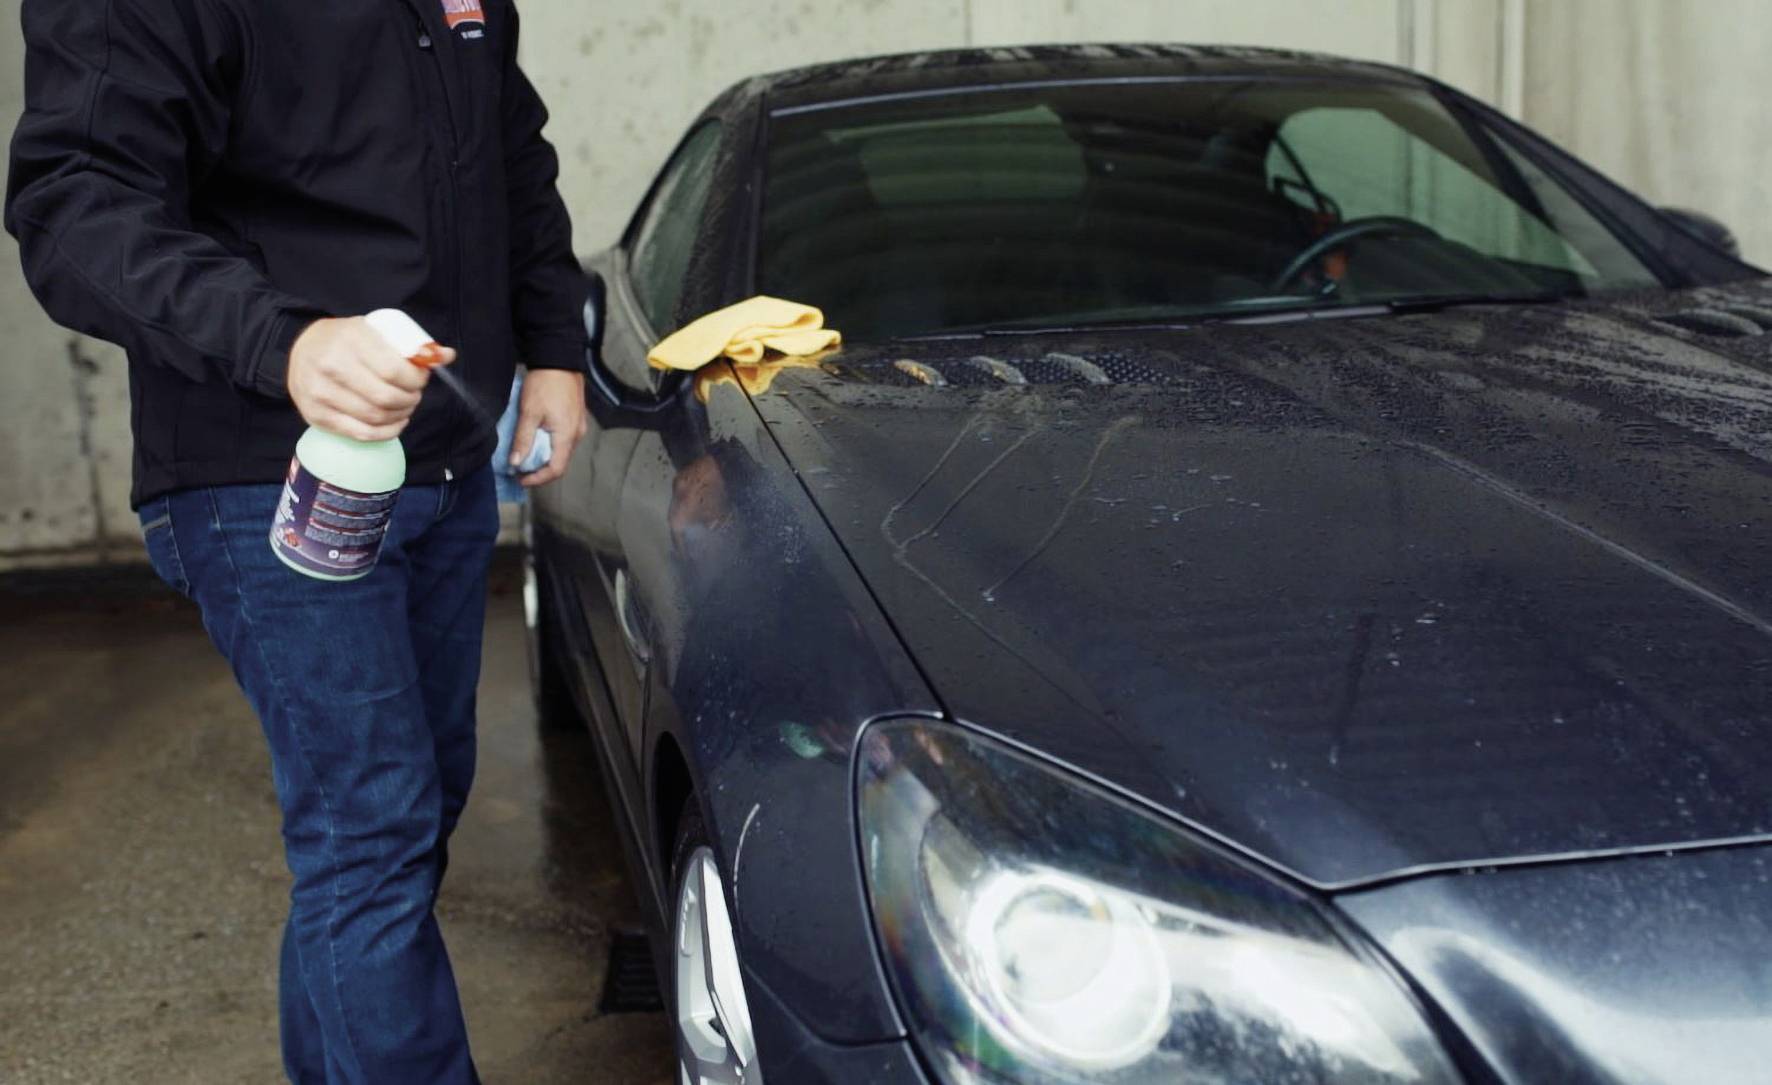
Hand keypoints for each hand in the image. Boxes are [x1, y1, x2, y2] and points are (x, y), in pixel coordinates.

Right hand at [287, 317, 454, 440]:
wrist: (300, 349)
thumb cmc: (346, 340)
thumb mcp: (375, 331)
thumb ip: (411, 343)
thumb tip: (448, 355)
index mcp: (349, 339)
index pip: (393, 370)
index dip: (416, 380)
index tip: (421, 379)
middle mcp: (331, 366)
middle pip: (386, 397)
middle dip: (410, 399)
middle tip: (414, 395)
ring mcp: (320, 392)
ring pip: (375, 417)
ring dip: (400, 416)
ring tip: (405, 407)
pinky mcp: (316, 415)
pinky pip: (360, 433)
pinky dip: (386, 433)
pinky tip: (395, 423)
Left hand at [511, 368, 587, 486]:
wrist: (559, 359)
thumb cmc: (545, 384)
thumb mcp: (529, 412)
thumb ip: (523, 440)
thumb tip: (516, 463)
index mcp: (567, 436)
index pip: (556, 469)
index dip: (538, 479)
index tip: (520, 478)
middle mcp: (576, 435)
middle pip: (559, 463)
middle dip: (539, 470)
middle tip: (518, 468)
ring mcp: (578, 427)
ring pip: (561, 452)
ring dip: (543, 457)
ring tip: (524, 454)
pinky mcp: (574, 419)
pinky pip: (562, 440)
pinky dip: (548, 446)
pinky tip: (535, 439)